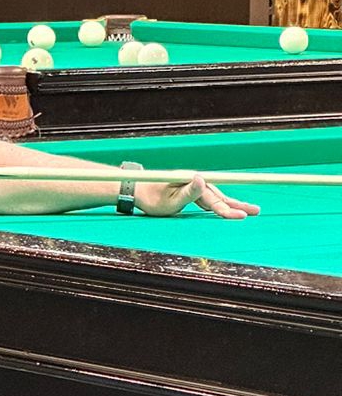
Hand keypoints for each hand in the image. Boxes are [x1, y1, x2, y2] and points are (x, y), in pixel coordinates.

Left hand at [136, 175, 259, 220]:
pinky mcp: (190, 190)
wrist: (138, 190)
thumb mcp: (169, 199)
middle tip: (256, 211)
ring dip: (232, 204)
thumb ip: (188, 191)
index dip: (229, 209)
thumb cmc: (151, 198)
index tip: (242, 216)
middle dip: (238, 205)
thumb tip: (202, 179)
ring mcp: (193, 185)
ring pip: (216, 197)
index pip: (215, 199)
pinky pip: (209, 199)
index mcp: (192, 182)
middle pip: (220, 196)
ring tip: (248, 210)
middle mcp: (195, 181)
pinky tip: (227, 208)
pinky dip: (220, 204)